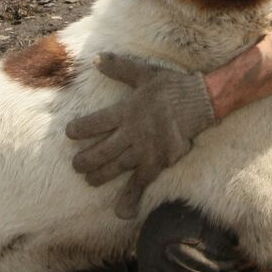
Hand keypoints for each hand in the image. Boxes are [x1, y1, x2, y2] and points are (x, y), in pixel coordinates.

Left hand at [66, 53, 216, 219]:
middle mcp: (132, 133)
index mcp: (126, 111)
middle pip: (100, 151)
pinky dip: (130, 198)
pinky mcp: (157, 162)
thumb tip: (96, 58)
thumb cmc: (172, 87)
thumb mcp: (145, 73)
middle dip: (84, 160)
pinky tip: (121, 213)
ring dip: (99, 176)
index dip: (79, 130)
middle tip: (76, 165)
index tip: (70, 133)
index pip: (94, 123)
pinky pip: (141, 183)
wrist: (202, 101)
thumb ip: (119, 68)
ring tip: (89, 180)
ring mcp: (144, 150)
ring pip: (114, 168)